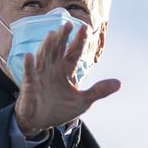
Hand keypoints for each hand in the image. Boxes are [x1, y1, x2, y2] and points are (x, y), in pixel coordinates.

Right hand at [14, 21, 119, 137]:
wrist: (41, 122)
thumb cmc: (61, 109)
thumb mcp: (83, 101)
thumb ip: (99, 91)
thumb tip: (119, 83)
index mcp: (67, 70)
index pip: (74, 52)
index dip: (79, 40)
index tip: (85, 28)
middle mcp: (54, 68)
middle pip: (58, 50)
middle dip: (63, 37)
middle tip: (68, 24)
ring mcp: (41, 75)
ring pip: (44, 57)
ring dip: (47, 46)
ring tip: (52, 34)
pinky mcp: (30, 85)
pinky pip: (29, 74)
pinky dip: (29, 66)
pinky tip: (29, 56)